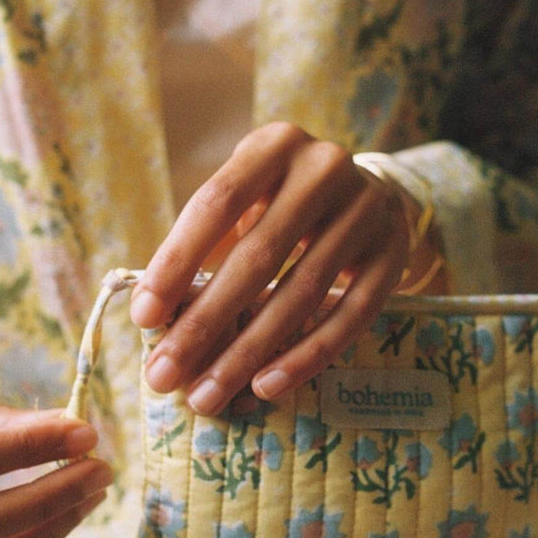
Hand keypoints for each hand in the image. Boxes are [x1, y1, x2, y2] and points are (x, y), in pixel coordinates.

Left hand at [129, 122, 414, 412]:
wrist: (374, 194)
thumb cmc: (285, 202)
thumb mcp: (248, 198)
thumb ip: (207, 244)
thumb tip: (155, 319)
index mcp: (276, 144)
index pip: (217, 203)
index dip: (176, 262)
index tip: (143, 319)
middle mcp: (326, 168)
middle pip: (258, 255)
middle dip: (205, 323)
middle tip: (165, 376)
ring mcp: (367, 211)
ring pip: (303, 292)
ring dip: (249, 351)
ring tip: (209, 394)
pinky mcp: (393, 254)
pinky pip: (351, 315)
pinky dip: (306, 356)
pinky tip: (266, 386)